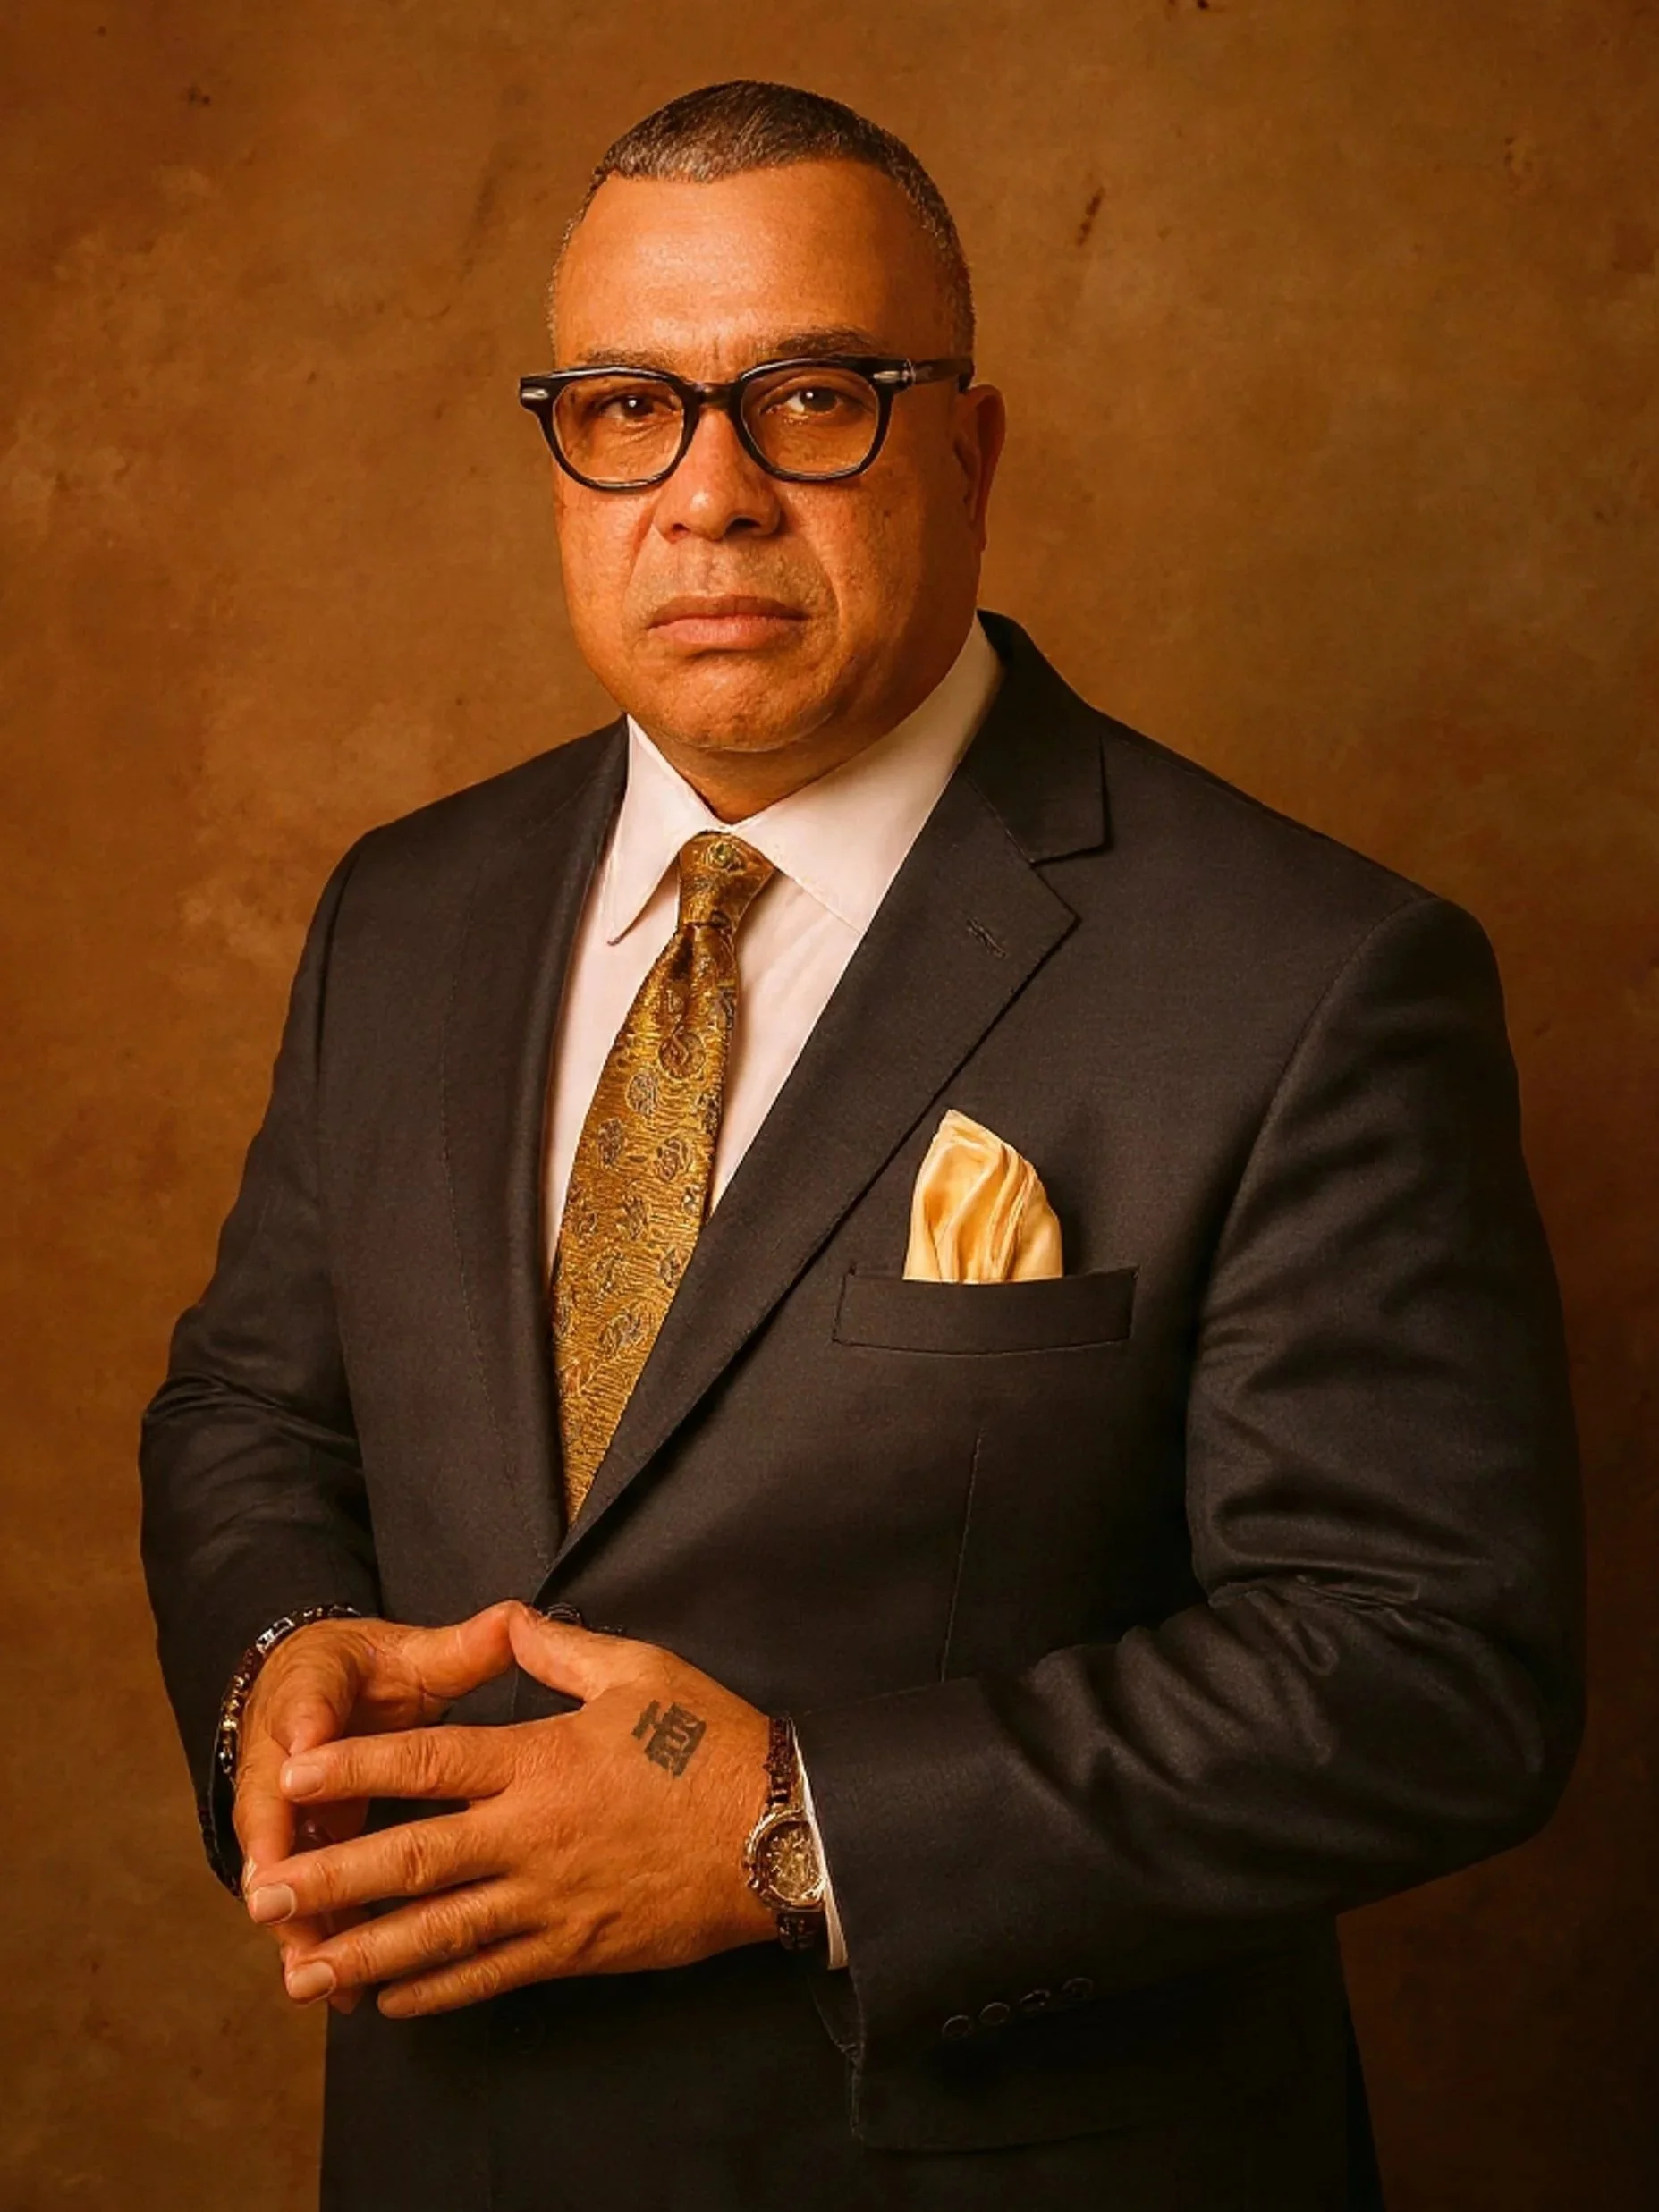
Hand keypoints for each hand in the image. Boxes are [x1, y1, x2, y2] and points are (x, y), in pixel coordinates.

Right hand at [234, 1604, 520, 2011]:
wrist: (308, 1689)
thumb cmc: (366, 1672)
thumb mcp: (407, 1653)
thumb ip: (459, 1648)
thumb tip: (512, 1620)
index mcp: (310, 1690)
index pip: (303, 1706)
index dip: (302, 1732)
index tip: (301, 1760)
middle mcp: (281, 1754)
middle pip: (271, 1806)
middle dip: (275, 1852)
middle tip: (279, 1897)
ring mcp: (281, 1809)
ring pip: (279, 1867)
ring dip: (293, 1917)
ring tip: (310, 1971)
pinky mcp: (295, 1849)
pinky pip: (302, 1899)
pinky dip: (316, 1941)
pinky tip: (342, 1989)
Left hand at [242, 1604, 775, 2016]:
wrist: (778, 1832)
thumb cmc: (711, 1742)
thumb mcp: (640, 1671)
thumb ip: (562, 1650)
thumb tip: (512, 1616)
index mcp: (541, 1759)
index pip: (429, 1761)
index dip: (356, 1767)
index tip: (293, 1773)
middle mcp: (531, 1835)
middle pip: (413, 1858)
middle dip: (331, 1877)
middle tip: (263, 1894)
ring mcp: (550, 1900)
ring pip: (439, 1932)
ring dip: (363, 1949)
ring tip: (302, 1966)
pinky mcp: (575, 1948)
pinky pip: (490, 1974)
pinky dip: (434, 1990)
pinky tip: (388, 1998)